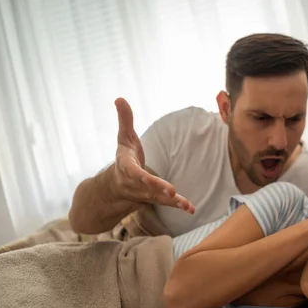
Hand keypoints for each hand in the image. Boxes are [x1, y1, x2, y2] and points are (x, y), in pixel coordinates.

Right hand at [112, 98, 194, 212]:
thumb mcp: (123, 139)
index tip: (142, 176)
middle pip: (146, 187)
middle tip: (171, 191)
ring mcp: (145, 194)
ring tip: (186, 205)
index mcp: (125, 168)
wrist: (115, 189)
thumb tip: (119, 97)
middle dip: (157, 189)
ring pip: (158, 198)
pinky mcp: (155, 199)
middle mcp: (134, 184)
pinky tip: (191, 209)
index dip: (138, 174)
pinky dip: (179, 206)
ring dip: (172, 202)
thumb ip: (124, 120)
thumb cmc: (124, 159)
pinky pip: (167, 204)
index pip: (131, 171)